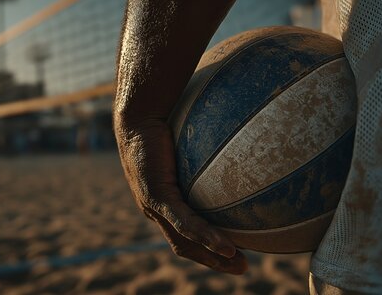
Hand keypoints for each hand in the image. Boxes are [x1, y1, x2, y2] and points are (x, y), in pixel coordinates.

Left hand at [114, 115, 247, 273]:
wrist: (138, 115)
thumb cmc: (164, 124)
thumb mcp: (187, 147)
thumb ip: (206, 156)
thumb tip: (234, 147)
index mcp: (161, 200)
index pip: (183, 233)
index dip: (205, 247)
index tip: (232, 252)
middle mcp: (155, 208)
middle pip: (184, 245)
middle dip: (212, 259)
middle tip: (243, 267)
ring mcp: (154, 204)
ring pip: (184, 239)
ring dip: (211, 255)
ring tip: (238, 263)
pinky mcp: (156, 195)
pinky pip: (183, 221)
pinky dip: (204, 237)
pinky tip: (226, 247)